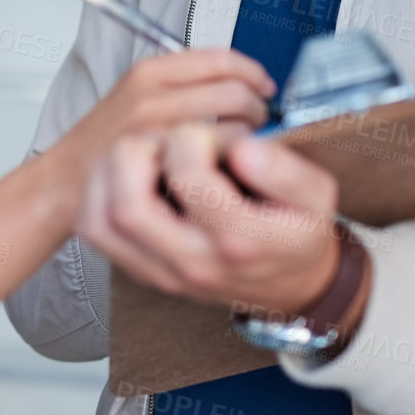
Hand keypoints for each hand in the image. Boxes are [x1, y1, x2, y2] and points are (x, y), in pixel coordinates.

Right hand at [55, 48, 274, 180]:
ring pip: (236, 127)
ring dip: (252, 140)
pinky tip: (229, 171)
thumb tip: (241, 83)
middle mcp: (154, 95)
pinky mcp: (165, 166)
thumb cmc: (105, 145)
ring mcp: (160, 132)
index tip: (264, 87)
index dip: (253, 73)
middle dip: (259, 109)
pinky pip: (221, 159)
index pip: (221, 58)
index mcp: (150, 72)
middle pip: (237, 91)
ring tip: (244, 151)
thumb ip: (181, 84)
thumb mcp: (136, 96)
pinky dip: (236, 165)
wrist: (65, 182)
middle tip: (257, 124)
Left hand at [77, 124, 366, 326]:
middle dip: (137, 151)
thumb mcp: (318, 196)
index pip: (189, 177)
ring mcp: (161, 269)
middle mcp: (193, 261)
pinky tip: (124, 172)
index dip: (194, 137)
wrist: (292, 281)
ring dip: (110, 170)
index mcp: (238, 240)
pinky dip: (98, 191)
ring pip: (103, 220)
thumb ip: (287, 170)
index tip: (211, 133)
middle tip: (164, 138)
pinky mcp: (141, 267)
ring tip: (145, 151)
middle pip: (128, 208)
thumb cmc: (298, 229)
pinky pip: (96, 230)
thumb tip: (243, 147)